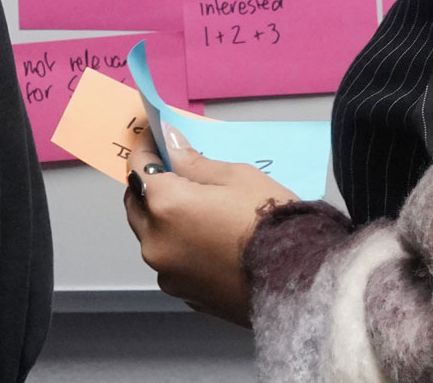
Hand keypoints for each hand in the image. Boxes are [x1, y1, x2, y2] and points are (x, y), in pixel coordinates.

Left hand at [124, 125, 294, 326]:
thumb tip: (172, 145)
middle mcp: (155, 242)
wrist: (296, 280)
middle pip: (136, 205)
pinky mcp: (183, 294)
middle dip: (148, 184)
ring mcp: (167, 273)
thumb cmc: (269, 220)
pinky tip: (207, 239)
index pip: (138, 167)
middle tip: (173, 170)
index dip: (146, 148)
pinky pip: (169, 261)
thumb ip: (194, 162)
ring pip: (150, 236)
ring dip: (161, 218)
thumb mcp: (236, 176)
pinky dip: (178, 245)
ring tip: (196, 208)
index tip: (156, 138)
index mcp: (165, 205)